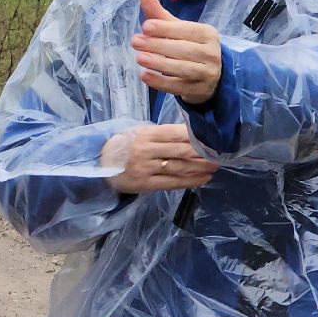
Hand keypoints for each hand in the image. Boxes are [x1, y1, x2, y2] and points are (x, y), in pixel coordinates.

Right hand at [101, 123, 218, 193]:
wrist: (98, 164)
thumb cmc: (122, 145)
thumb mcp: (138, 132)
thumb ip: (160, 133)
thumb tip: (188, 133)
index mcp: (145, 134)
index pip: (174, 133)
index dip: (194, 136)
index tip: (211, 137)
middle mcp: (146, 150)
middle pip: (180, 151)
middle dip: (202, 153)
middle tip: (219, 153)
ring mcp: (146, 168)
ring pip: (179, 167)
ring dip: (200, 167)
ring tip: (216, 166)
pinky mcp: (146, 184)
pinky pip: (172, 183)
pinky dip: (190, 181)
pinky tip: (203, 179)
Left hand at [132, 0, 222, 104]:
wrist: (211, 77)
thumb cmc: (190, 47)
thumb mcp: (178, 30)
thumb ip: (160, 15)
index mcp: (207, 34)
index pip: (186, 30)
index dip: (166, 28)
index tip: (146, 27)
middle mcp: (211, 53)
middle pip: (183, 49)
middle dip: (158, 45)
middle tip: (135, 42)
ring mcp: (207, 73)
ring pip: (183, 68)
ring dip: (159, 63)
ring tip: (139, 58)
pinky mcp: (199, 90)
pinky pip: (179, 87)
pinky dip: (161, 82)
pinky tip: (145, 76)